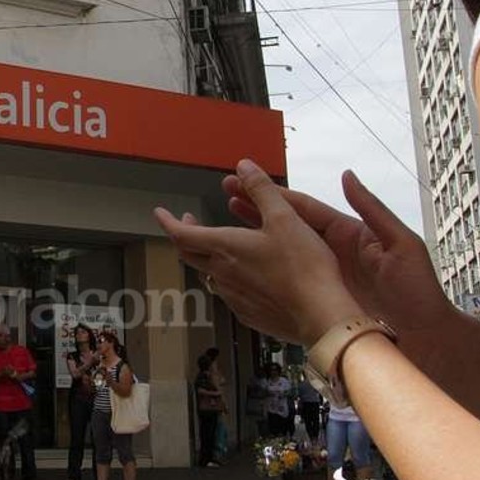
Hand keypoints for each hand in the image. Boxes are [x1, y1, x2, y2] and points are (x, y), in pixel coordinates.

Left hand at [154, 160, 361, 344]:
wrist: (319, 314)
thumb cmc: (304, 265)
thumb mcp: (285, 217)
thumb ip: (262, 190)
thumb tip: (244, 166)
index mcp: (225, 247)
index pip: (181, 234)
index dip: (167, 221)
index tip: (160, 213)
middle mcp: (222, 273)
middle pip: (189, 254)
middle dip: (184, 235)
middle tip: (190, 223)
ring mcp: (233, 296)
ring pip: (208, 274)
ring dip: (207, 257)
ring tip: (220, 246)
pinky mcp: (247, 313)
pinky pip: (228, 293)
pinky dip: (227, 278)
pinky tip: (245, 275)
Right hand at [226, 167, 457, 338]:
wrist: (426, 340)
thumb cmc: (419, 292)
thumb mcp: (402, 245)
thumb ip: (373, 210)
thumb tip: (347, 176)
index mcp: (350, 234)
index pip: (305, 209)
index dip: (275, 195)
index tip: (247, 182)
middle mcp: (333, 253)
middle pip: (288, 227)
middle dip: (256, 211)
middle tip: (226, 195)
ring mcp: (325, 279)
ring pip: (282, 255)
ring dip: (255, 241)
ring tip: (224, 229)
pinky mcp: (322, 302)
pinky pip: (289, 284)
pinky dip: (266, 276)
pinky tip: (243, 273)